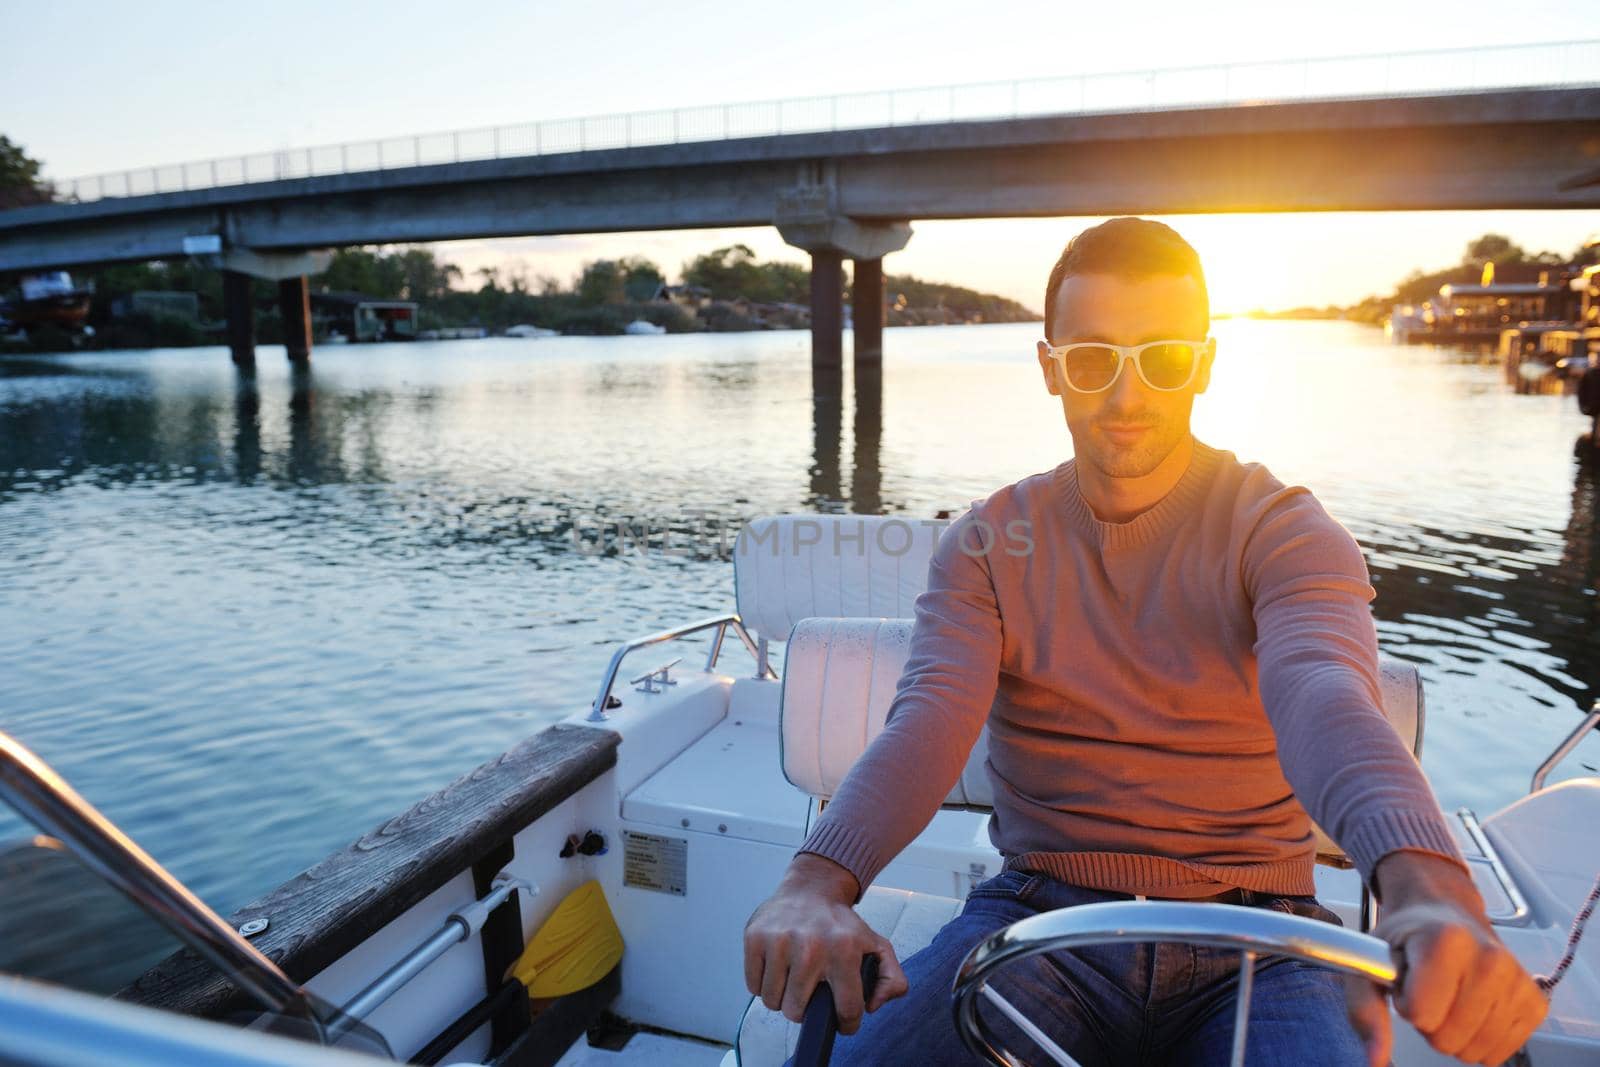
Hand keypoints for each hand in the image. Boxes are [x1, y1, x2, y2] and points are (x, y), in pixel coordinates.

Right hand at [743, 853, 909, 1034]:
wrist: (812, 888)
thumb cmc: (842, 924)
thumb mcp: (877, 946)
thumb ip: (892, 980)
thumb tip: (872, 1006)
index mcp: (844, 950)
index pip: (846, 1009)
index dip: (846, 1023)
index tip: (842, 1019)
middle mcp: (810, 946)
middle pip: (797, 1011)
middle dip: (806, 1010)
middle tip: (811, 993)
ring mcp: (779, 941)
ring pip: (772, 1002)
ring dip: (783, 998)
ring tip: (794, 980)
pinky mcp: (755, 938)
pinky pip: (754, 986)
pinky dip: (764, 985)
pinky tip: (778, 969)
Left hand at [1344, 852, 1547, 1065]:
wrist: (1444, 914)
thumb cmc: (1407, 940)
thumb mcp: (1371, 964)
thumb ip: (1364, 1010)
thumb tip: (1375, 1059)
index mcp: (1447, 941)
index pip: (1420, 1014)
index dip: (1405, 1004)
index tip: (1408, 981)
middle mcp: (1491, 959)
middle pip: (1446, 1038)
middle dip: (1429, 1022)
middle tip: (1429, 990)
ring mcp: (1518, 982)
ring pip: (1473, 1051)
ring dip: (1454, 1033)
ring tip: (1449, 996)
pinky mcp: (1535, 1004)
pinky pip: (1499, 1053)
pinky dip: (1479, 1040)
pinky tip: (1473, 1008)